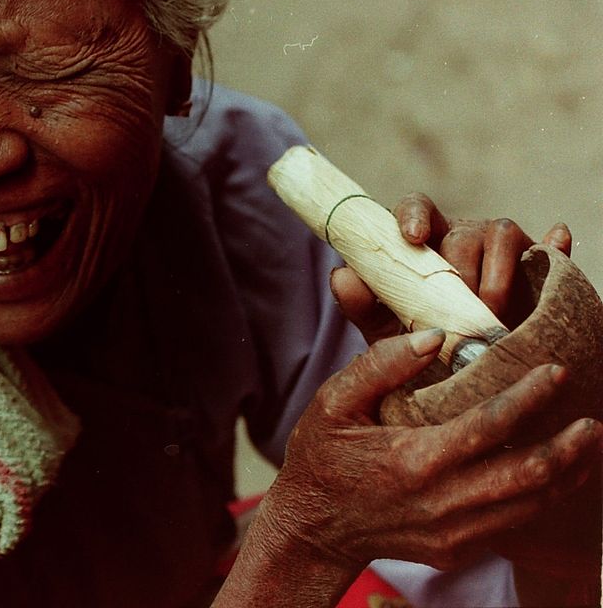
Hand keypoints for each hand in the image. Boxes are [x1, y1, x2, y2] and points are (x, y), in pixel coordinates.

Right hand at [261, 329, 600, 573]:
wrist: (311, 528)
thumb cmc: (321, 459)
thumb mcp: (333, 402)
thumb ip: (379, 365)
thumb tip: (433, 336)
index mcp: (415, 461)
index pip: (491, 426)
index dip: (530, 397)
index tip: (555, 372)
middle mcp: (442, 502)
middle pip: (530, 474)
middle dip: (570, 445)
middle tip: (592, 419)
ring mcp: (454, 532)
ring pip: (531, 504)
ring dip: (567, 473)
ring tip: (586, 443)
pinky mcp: (457, 549)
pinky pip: (513, 522)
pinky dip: (541, 496)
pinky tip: (552, 474)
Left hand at [331, 192, 572, 340]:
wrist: (467, 371)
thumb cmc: (420, 341)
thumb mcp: (384, 328)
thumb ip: (361, 303)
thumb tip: (341, 274)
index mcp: (422, 240)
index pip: (414, 207)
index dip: (411, 215)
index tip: (411, 237)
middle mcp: (460, 235)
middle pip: (458, 232)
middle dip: (457, 270)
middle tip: (455, 309)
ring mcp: (500, 247)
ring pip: (501, 234)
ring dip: (495, 274)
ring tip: (488, 313)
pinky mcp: (536, 263)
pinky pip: (548, 248)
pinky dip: (555, 246)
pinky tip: (558, 242)